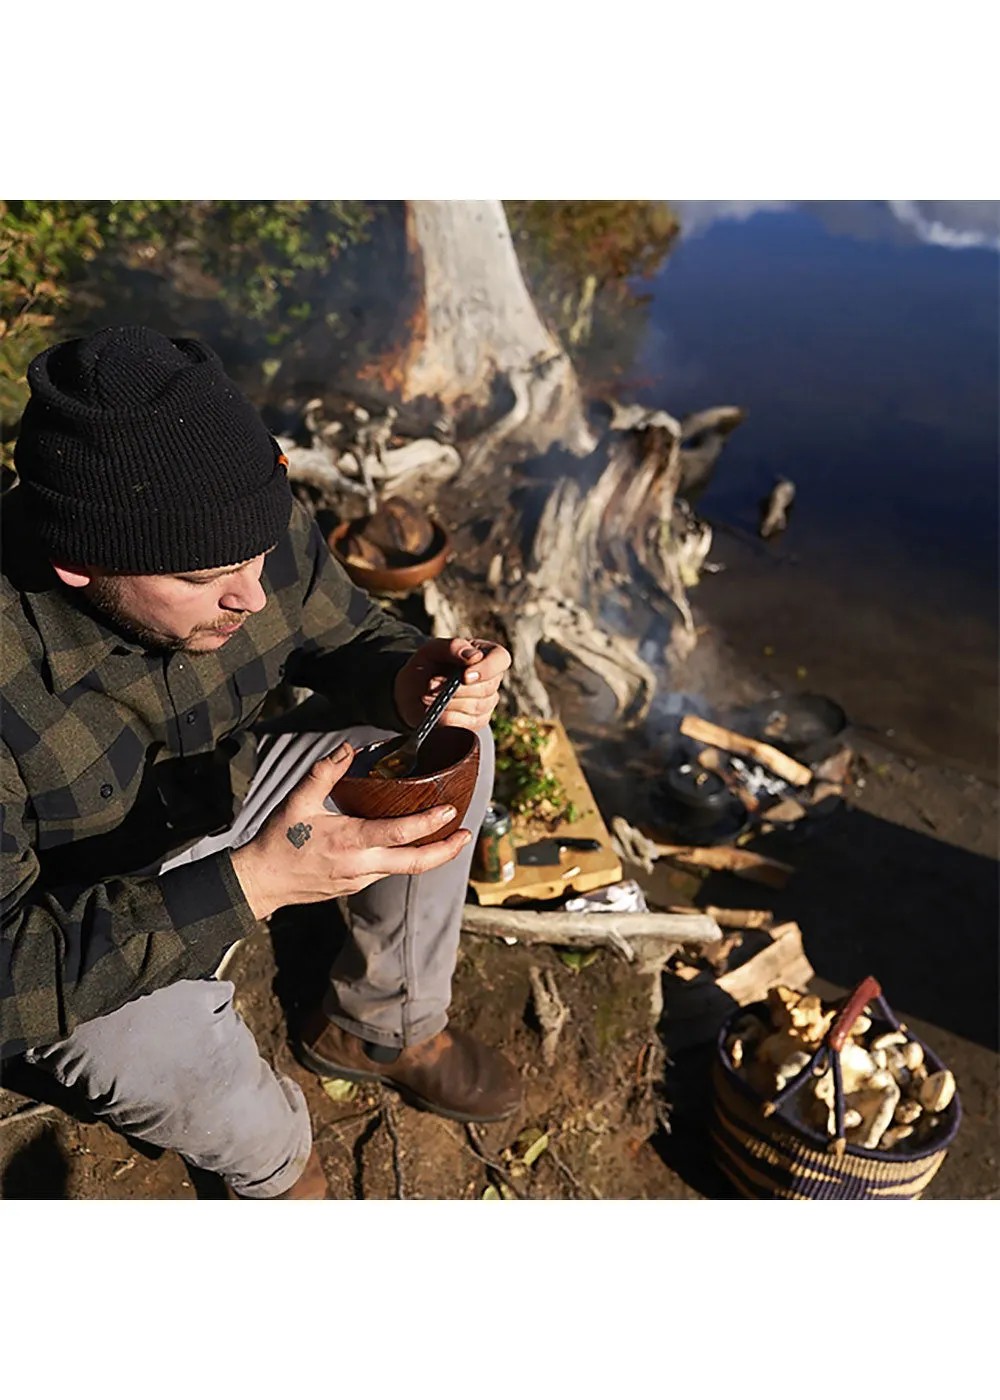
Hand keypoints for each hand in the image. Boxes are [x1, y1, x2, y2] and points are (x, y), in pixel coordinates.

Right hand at [230, 742, 471, 920]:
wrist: (260, 882)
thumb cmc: (278, 840)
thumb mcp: (297, 800)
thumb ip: (324, 772)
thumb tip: (347, 749)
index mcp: (348, 842)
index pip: (399, 834)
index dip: (428, 823)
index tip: (450, 811)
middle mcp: (359, 866)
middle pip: (415, 863)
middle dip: (445, 850)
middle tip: (466, 834)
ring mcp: (359, 880)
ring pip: (403, 869)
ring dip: (428, 855)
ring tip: (447, 836)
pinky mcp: (355, 886)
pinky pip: (388, 871)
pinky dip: (406, 858)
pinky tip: (410, 844)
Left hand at [393, 636, 511, 731]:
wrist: (413, 691)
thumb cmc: (427, 665)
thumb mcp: (433, 650)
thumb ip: (453, 647)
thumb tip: (474, 657)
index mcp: (487, 654)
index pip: (500, 659)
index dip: (486, 669)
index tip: (464, 675)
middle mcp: (491, 679)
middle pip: (486, 687)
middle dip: (457, 688)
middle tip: (431, 684)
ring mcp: (486, 702)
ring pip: (476, 706)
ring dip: (448, 702)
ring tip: (425, 696)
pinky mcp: (476, 722)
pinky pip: (466, 724)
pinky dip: (446, 718)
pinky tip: (433, 711)